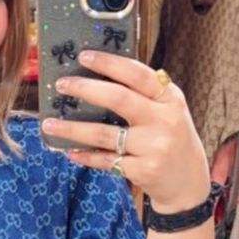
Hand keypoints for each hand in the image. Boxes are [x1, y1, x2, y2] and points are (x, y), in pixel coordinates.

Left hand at [40, 49, 210, 211]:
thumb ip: (142, 96)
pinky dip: (85, 156)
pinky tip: (69, 151)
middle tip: (61, 85)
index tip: (83, 56)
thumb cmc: (171, 140)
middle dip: (86, 89)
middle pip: (119, 99)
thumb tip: (96, 78)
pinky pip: (105, 160)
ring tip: (49, 124)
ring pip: (104, 133)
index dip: (109, 63)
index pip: (137, 74)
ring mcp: (154, 147)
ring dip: (72, 128)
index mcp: (169, 98)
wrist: (188, 183)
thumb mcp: (167, 112)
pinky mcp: (143, 170)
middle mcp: (164, 120)